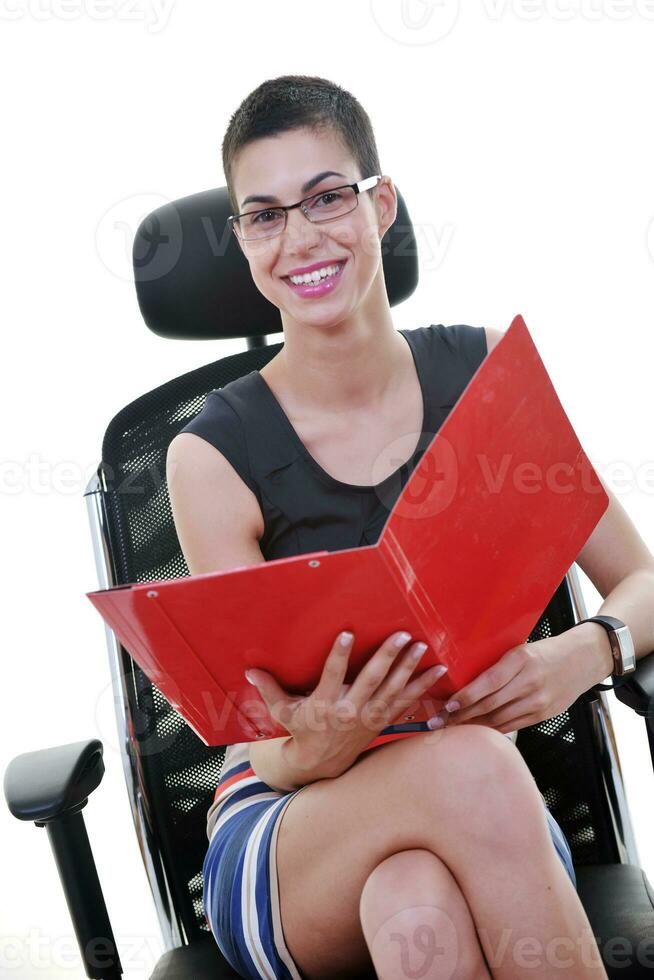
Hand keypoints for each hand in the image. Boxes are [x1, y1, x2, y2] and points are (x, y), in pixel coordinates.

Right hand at [245, 629, 448, 777]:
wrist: (321, 763)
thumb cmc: (301, 730)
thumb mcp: (283, 711)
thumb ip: (269, 689)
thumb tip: (249, 669)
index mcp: (325, 704)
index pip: (332, 675)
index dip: (339, 655)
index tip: (348, 633)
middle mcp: (350, 711)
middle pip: (371, 681)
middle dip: (387, 657)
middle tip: (401, 635)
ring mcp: (369, 718)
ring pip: (392, 691)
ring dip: (409, 669)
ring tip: (422, 647)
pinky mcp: (382, 721)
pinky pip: (406, 703)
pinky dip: (423, 688)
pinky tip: (438, 671)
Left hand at [426, 630, 597, 733]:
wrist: (583, 659)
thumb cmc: (546, 651)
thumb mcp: (521, 649)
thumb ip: (498, 665)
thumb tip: (464, 680)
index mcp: (521, 659)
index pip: (488, 682)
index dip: (465, 696)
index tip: (447, 704)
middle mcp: (530, 681)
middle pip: (490, 704)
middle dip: (462, 715)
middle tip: (439, 722)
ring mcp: (538, 700)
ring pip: (499, 719)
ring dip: (473, 725)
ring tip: (452, 728)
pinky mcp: (543, 714)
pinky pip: (512, 725)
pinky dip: (492, 729)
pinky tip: (476, 730)